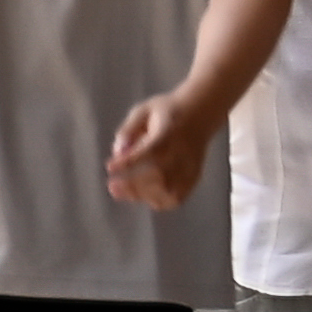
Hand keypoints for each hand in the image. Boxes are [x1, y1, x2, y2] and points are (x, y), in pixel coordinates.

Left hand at [110, 86, 225, 210]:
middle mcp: (182, 152)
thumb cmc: (167, 112)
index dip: (129, 162)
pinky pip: (177, 198)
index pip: (150, 150)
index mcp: (170, 132)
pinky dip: (160, 201)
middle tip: (113, 185)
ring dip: (144, 195)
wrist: (201, 112)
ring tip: (124, 191)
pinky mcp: (194, 176)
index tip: (110, 167)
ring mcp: (190, 166)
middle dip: (133, 184)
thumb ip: (128, 129)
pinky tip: (145, 196)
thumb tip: (118, 152)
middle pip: (160, 175)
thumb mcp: (144, 110)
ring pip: (169, 190)